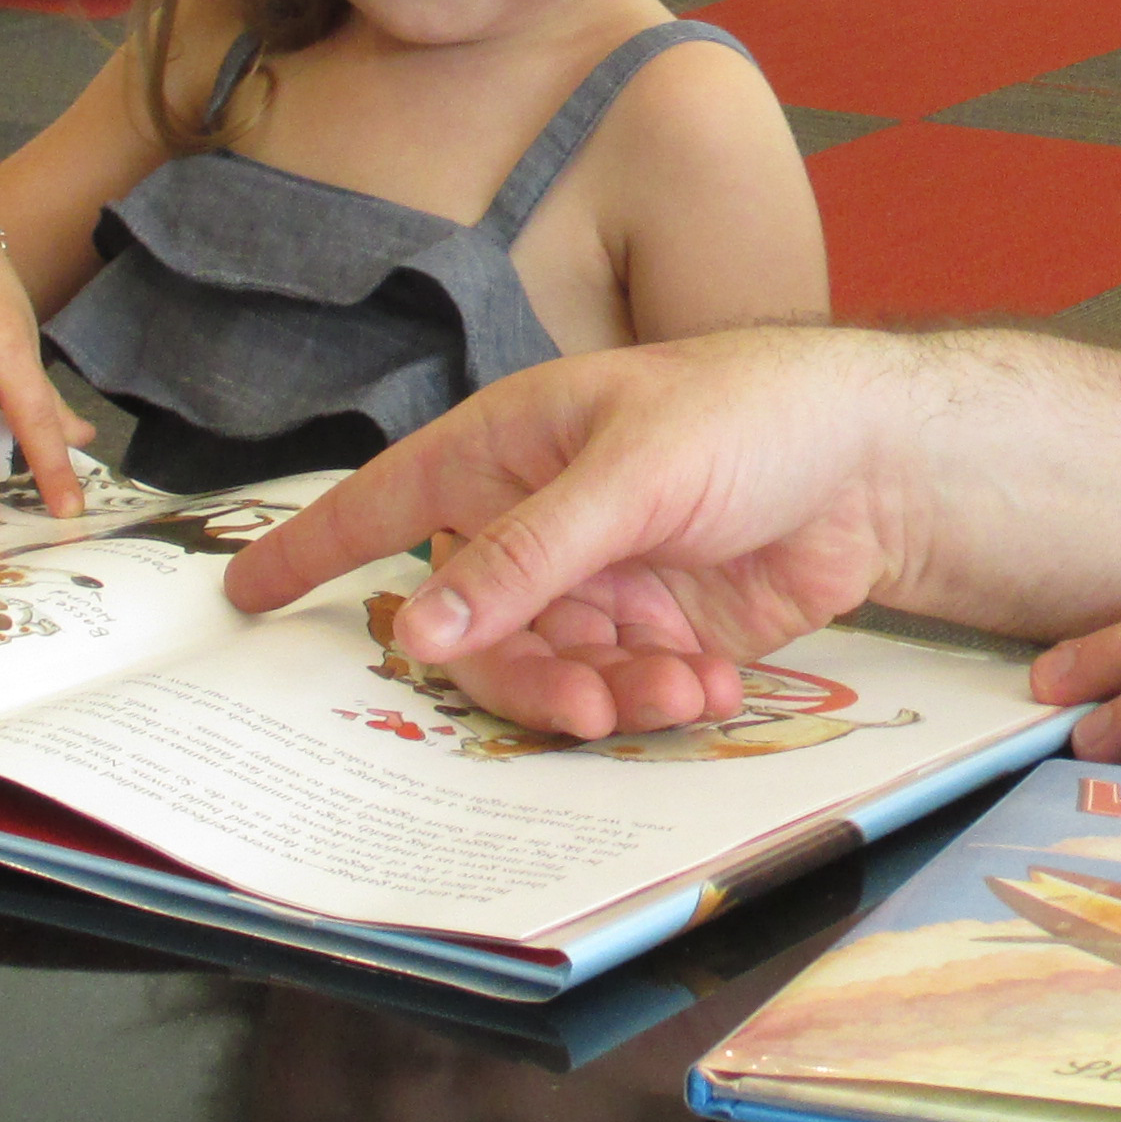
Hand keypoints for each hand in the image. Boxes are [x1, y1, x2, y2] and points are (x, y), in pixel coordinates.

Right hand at [220, 328, 935, 738]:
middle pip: (474, 630)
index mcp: (508, 449)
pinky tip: (713, 684)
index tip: (240, 597)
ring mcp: (597, 580)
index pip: (388, 501)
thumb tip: (421, 627)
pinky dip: (657, 701)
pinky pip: (618, 690)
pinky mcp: (656, 628)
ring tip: (680, 689)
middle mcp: (539, 520)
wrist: (880, 458)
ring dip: (606, 697)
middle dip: (526, 679)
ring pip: (548, 674)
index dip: (314, 548)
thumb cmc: (754, 412)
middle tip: (590, 708)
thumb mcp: (634, 472)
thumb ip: (530, 555)